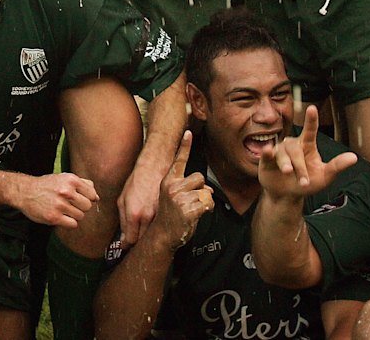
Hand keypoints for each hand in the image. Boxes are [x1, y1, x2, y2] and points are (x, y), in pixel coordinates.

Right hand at [15, 172, 98, 226]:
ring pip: (80, 216)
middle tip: (73, 206)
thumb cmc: (48, 185)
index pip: (92, 194)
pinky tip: (63, 217)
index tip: (82, 199)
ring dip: (75, 215)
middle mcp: (66, 192)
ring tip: (65, 211)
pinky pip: (73, 224)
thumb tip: (96, 197)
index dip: (89, 198)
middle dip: (82, 207)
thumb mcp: (65, 178)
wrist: (26, 192)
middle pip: (88, 206)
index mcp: (71, 180)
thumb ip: (83, 184)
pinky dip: (70, 223)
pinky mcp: (53, 217)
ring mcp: (60, 205)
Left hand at [117, 160, 160, 247]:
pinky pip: (161, 224)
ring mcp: (160, 214)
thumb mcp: (123, 199)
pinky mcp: (169, 210)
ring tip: (143, 229)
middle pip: (142, 240)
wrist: (155, 166)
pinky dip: (157, 226)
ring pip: (153, 234)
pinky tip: (154, 221)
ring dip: (147, 234)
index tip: (124, 245)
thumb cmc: (137, 180)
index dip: (126, 245)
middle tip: (133, 238)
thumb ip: (123, 220)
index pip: (131, 240)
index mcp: (134, 214)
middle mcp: (148, 217)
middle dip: (136, 241)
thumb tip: (123, 237)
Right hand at [155, 131, 213, 250]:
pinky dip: (206, 209)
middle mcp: (173, 187)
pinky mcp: (188, 209)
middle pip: (200, 178)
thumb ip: (189, 188)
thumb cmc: (169, 217)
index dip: (184, 146)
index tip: (188, 132)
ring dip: (203, 202)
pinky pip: (208, 203)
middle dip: (200, 190)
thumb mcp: (174, 198)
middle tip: (189, 203)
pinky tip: (195, 216)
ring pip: (205, 192)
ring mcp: (180, 198)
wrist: (161, 237)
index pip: (179, 160)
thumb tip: (208, 189)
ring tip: (190, 211)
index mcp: (169, 181)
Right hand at [258, 106, 357, 199]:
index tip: (312, 108)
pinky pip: (266, 154)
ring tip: (289, 174)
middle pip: (296, 150)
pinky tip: (267, 151)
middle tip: (304, 182)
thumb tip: (354, 158)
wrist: (287, 196)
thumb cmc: (307, 183)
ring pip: (282, 154)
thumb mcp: (324, 177)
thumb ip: (337, 166)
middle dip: (300, 166)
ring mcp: (279, 152)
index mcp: (307, 146)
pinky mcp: (266, 160)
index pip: (310, 130)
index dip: (311, 119)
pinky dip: (266, 152)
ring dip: (286, 165)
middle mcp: (293, 145)